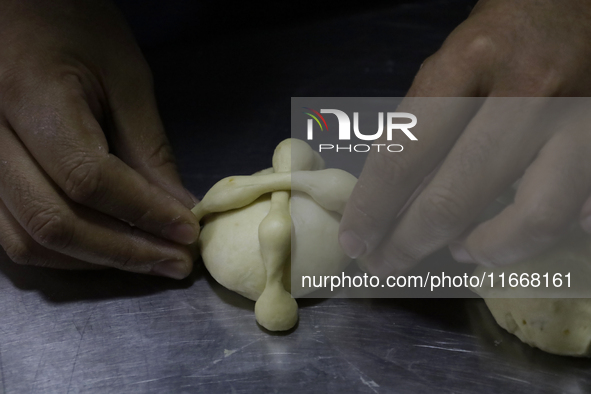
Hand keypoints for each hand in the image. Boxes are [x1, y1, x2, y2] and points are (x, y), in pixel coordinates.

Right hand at [0, 0, 198, 277]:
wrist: (19, 11)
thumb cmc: (74, 27)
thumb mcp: (125, 78)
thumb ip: (148, 147)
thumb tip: (177, 207)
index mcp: (30, 96)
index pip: (88, 178)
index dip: (144, 213)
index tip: (187, 231)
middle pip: (54, 222)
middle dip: (125, 252)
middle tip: (177, 262)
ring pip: (28, 241)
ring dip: (95, 261)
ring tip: (149, 260)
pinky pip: (12, 235)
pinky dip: (64, 253)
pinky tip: (106, 249)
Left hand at [339, 0, 590, 274]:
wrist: (580, 0)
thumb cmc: (504, 34)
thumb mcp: (452, 61)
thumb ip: (423, 124)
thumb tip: (388, 200)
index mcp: (470, 60)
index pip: (406, 152)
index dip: (373, 207)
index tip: (355, 241)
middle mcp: (527, 90)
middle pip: (457, 194)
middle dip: (410, 242)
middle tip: (387, 264)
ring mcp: (579, 117)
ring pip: (533, 215)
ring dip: (487, 249)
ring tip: (460, 251)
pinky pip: (584, 208)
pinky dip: (551, 236)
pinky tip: (523, 236)